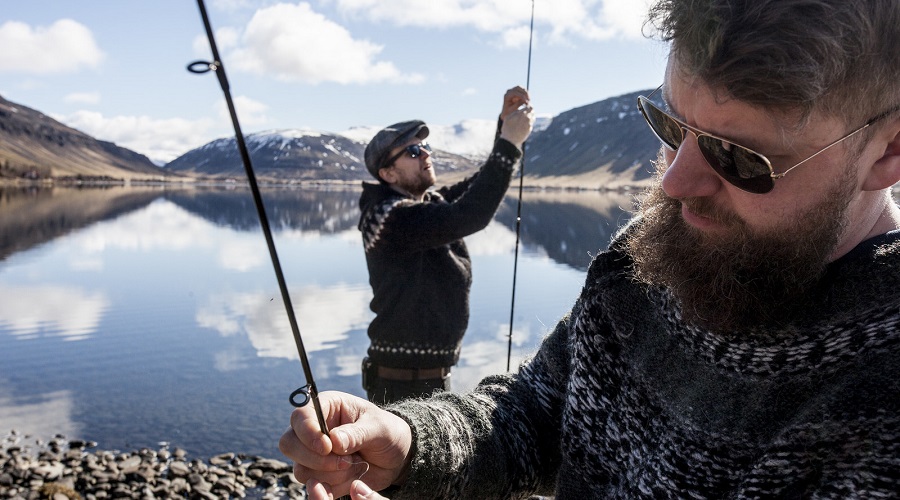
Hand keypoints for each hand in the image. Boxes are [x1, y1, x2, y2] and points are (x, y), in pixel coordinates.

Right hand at [279, 391, 411, 499]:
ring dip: (330, 474)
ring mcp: (313, 454)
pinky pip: (313, 487)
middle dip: (317, 459)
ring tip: (356, 465)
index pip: (300, 417)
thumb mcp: (379, 427)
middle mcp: (313, 430)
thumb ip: (358, 433)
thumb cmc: (387, 432)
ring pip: (301, 470)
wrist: (396, 456)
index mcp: (326, 407)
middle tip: (347, 461)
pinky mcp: (319, 475)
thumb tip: (334, 440)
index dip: (308, 433)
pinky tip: (352, 479)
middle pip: (289, 444)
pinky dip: (333, 488)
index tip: (327, 447)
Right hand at [499, 103, 534, 148]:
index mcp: (522, 113)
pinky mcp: (529, 130)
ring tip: (526, 118)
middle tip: (527, 111)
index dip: (528, 106)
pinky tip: (524, 124)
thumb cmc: (507, 128)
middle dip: (530, 111)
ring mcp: (529, 124)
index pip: (529, 107)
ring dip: (530, 117)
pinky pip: (531, 124)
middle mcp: (527, 118)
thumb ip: (515, 112)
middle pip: (532, 112)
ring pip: (533, 118)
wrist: (510, 140)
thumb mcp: (508, 118)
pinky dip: (529, 123)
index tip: (526, 106)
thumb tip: (520, 110)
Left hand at [500, 85, 529, 120]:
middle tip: (529, 100)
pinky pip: (523, 91)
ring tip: (529, 101)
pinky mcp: (517, 92)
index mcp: (507, 96)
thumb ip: (518, 104)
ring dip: (526, 94)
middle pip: (518, 87)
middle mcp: (509, 92)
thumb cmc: (509, 111)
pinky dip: (526, 95)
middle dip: (525, 93)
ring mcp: (513, 91)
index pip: (514, 92)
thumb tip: (525, 100)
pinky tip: (528, 101)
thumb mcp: (513, 109)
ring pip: (522, 88)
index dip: (521, 96)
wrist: (507, 112)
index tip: (526, 101)